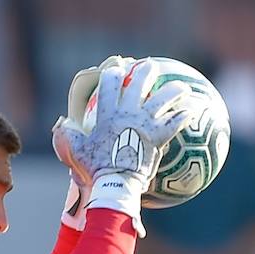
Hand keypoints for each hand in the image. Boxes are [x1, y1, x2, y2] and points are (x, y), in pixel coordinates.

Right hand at [52, 57, 195, 234]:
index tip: (118, 69)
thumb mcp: (76, 154)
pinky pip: (175, 123)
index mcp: (107, 114)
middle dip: (145, 72)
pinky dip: (185, 116)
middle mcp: (127, 113)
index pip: (109, 84)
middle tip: (150, 68)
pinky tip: (194, 111)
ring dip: (173, 91)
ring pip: (162, 98)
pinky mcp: (157, 137)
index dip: (113, 73)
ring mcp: (144, 123)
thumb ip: (68, 137)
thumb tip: (60, 125)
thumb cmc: (95, 171)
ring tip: (182, 88)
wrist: (115, 185)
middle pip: (138, 83)